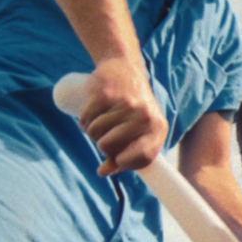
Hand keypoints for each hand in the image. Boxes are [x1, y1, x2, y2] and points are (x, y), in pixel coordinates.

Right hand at [79, 58, 167, 174]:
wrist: (125, 69)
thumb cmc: (133, 108)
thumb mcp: (138, 131)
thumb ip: (124, 156)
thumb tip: (102, 173)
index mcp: (158, 128)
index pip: (143, 158)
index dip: (126, 163)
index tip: (117, 159)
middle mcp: (144, 116)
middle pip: (108, 147)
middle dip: (102, 144)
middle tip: (107, 133)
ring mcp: (125, 104)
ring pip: (94, 133)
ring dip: (91, 131)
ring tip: (101, 121)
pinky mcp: (105, 93)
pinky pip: (86, 120)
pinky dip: (83, 121)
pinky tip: (90, 116)